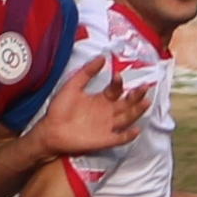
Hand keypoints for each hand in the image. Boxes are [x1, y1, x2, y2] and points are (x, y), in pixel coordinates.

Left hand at [33, 57, 147, 157]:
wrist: (49, 130)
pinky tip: (136, 129)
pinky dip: (128, 135)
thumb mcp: (72, 85)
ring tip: (146, 102)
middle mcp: (107, 112)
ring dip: (137, 111)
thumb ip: (87, 72)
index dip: (118, 83)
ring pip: (127, 118)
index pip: (115, 90)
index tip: (117, 75)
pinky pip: (120, 138)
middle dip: (136, 96)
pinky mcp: (104, 140)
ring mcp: (107, 126)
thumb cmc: (60, 109)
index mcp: (101, 99)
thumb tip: (102, 57)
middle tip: (144, 87)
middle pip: (127, 103)